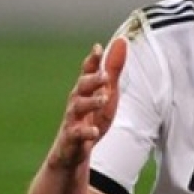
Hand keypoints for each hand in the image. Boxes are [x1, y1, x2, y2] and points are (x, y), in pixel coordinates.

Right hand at [49, 38, 127, 169]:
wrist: (73, 153)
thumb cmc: (91, 117)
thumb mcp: (107, 92)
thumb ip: (113, 69)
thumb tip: (121, 40)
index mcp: (85, 90)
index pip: (87, 72)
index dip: (92, 61)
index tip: (98, 48)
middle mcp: (76, 102)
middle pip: (81, 86)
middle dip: (92, 80)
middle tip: (105, 76)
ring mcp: (72, 120)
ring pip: (77, 108)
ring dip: (90, 103)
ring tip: (104, 99)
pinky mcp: (71, 139)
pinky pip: (77, 135)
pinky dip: (85, 133)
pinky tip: (94, 131)